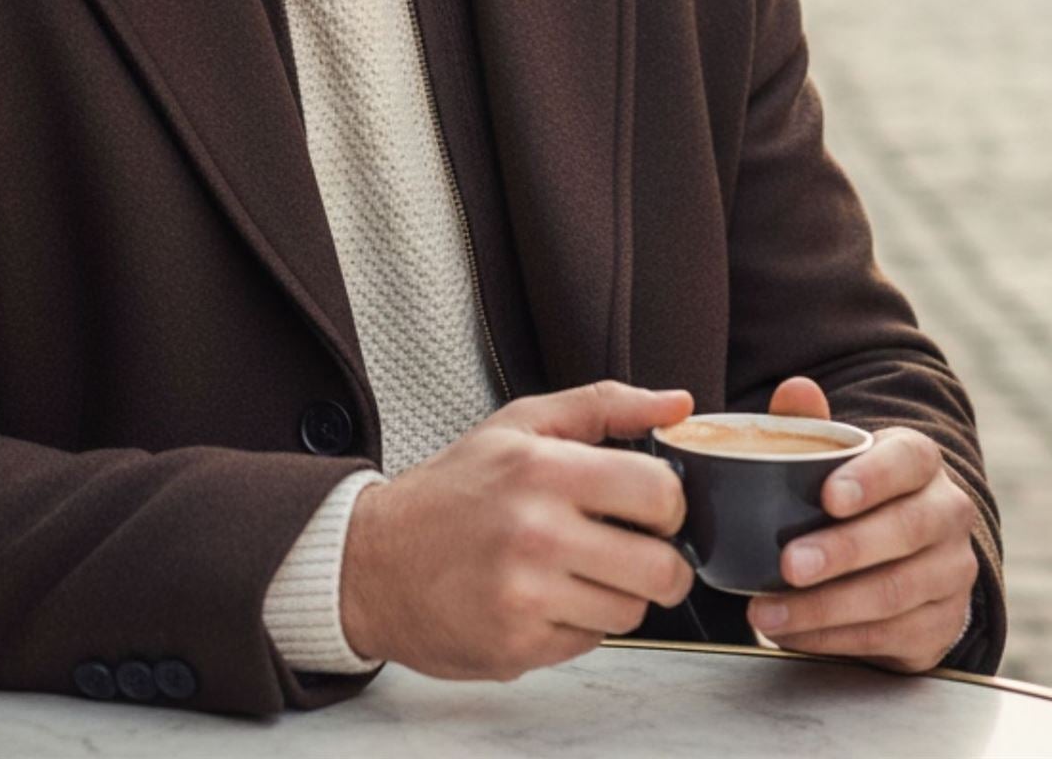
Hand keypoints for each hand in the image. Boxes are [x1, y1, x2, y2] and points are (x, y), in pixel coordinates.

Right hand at [339, 381, 696, 680]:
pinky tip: (543, 597)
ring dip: (616, 595)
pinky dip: (576, 624)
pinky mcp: (516, 648)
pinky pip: (589, 642)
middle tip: (632, 549)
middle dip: (659, 562)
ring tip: (575, 569)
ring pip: (632, 613)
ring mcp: (526, 597)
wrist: (372, 560)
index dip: (669, 504)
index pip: (660, 494)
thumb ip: (603, 407)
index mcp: (541, 470)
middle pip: (661, 569)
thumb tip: (678, 403)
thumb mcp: (520, 425)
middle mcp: (535, 534)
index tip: (650, 507)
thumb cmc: (451, 490)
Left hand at [745, 377, 978, 672]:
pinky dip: (834, 638)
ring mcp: (951, 573)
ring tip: (767, 611)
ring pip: (896, 593)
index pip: (907, 461)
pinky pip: (890, 636)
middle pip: (905, 532)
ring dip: (827, 608)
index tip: (827, 497)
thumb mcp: (831, 452)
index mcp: (920, 461)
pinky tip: (790, 632)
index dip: (871, 478)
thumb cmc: (850, 490)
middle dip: (842, 552)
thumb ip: (809, 421)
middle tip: (787, 564)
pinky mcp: (941, 625)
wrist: (899, 550)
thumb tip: (795, 389)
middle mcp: (947, 514)